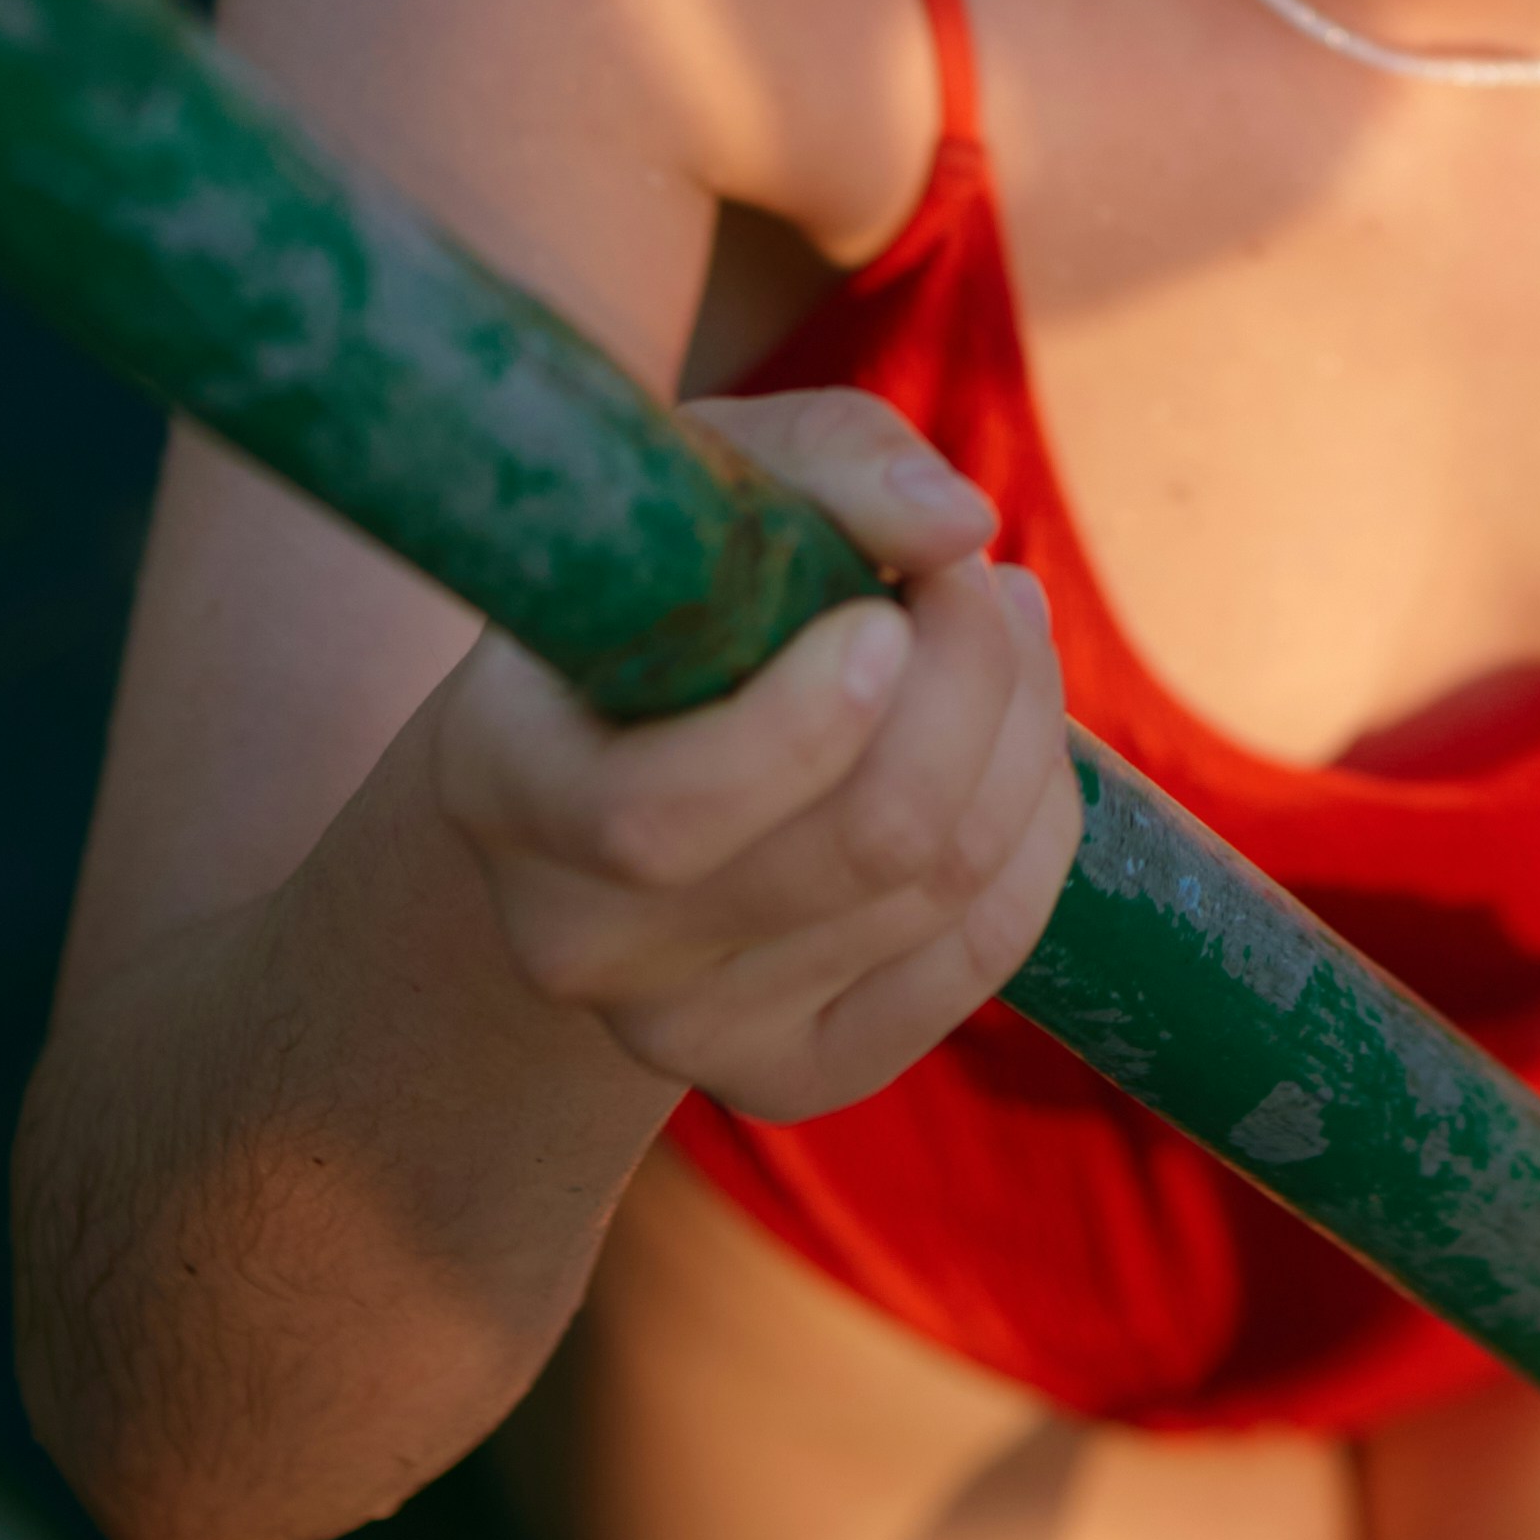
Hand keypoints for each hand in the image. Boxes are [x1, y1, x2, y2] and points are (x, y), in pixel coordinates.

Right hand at [426, 387, 1078, 1121]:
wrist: (608, 765)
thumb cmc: (666, 588)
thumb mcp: (711, 482)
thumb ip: (829, 463)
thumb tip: (957, 521)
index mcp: (503, 782)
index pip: (661, 816)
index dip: (809, 723)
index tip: (888, 613)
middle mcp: (575, 938)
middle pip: (862, 841)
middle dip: (972, 681)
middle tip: (977, 580)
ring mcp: (680, 1031)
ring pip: (941, 885)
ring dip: (1021, 730)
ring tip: (998, 627)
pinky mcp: (789, 1077)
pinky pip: (979, 959)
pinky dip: (1036, 832)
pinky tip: (1013, 745)